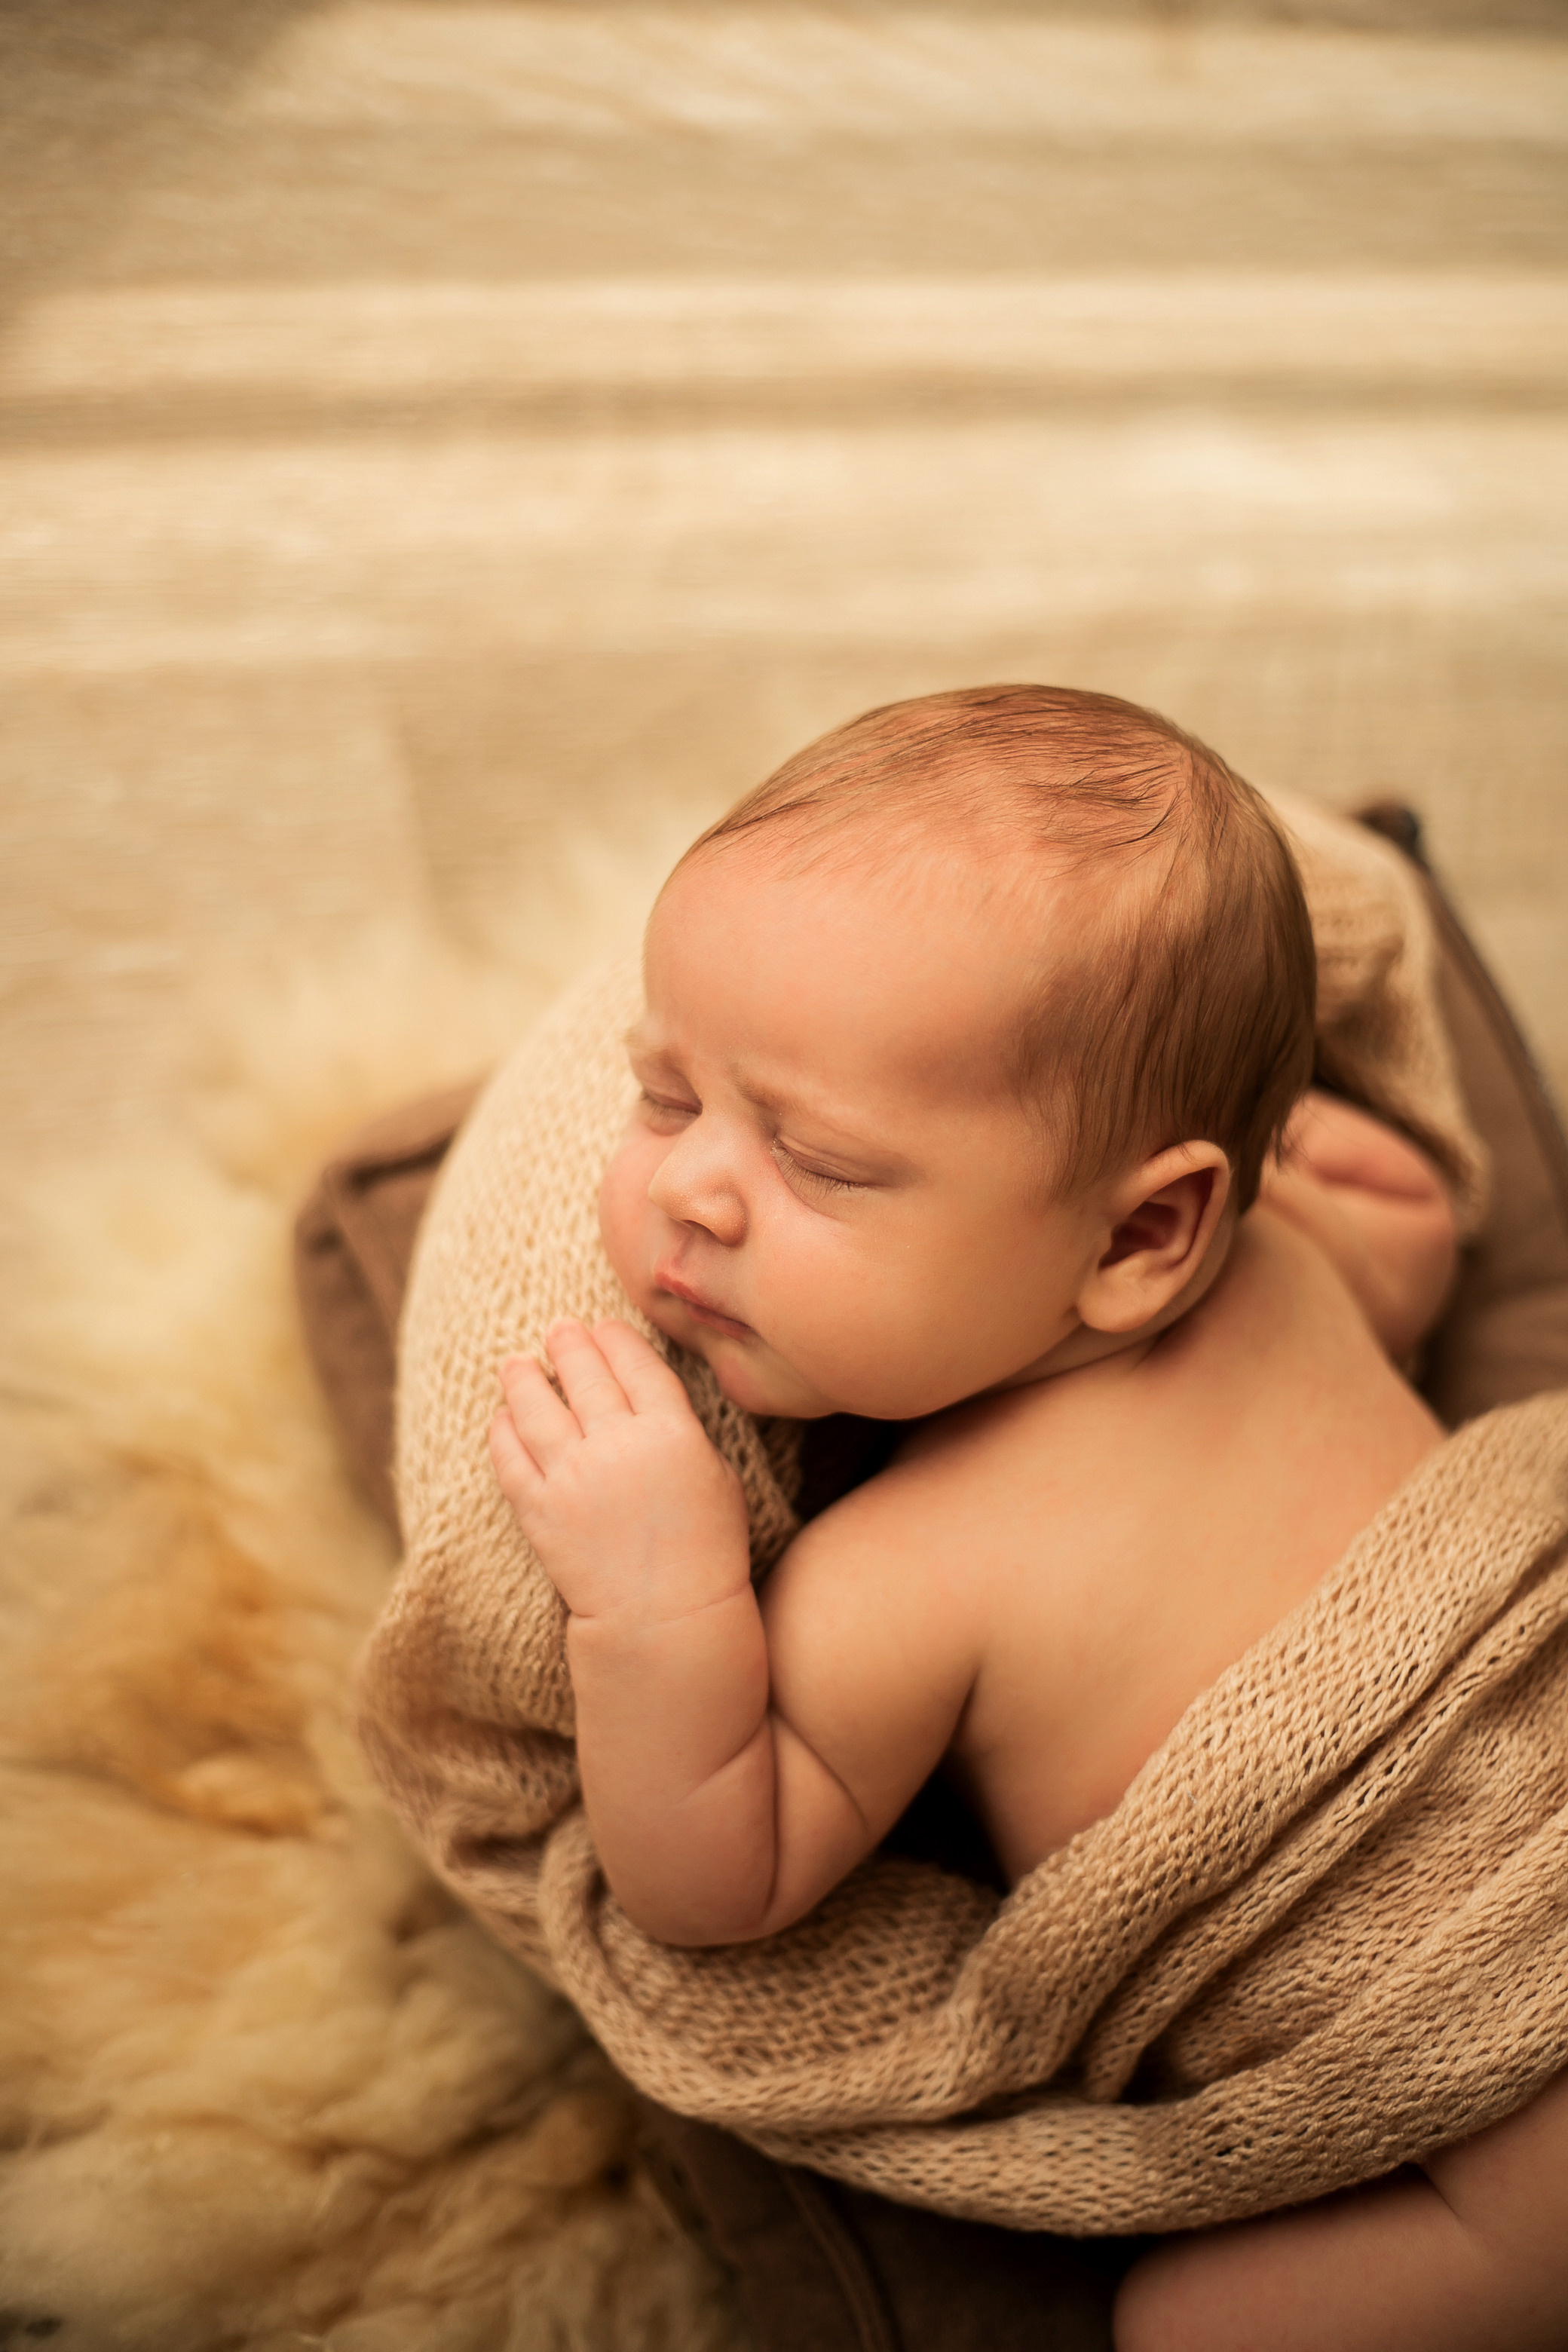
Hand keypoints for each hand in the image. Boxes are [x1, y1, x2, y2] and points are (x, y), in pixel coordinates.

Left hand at [489, 1318, 750, 1626]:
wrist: (665, 1621)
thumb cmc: (707, 1553)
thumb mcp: (718, 1479)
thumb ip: (682, 1433)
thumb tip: (650, 1402)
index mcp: (672, 1432)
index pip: (637, 1365)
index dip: (617, 1340)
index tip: (604, 1326)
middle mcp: (618, 1445)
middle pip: (586, 1375)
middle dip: (569, 1344)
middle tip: (558, 1329)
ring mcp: (573, 1476)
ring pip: (537, 1408)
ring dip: (523, 1379)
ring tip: (515, 1363)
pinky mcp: (538, 1510)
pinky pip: (510, 1457)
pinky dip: (502, 1431)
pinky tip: (501, 1417)